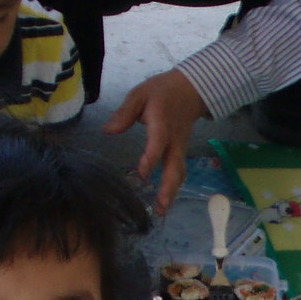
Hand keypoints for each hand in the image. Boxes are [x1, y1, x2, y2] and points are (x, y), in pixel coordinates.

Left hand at [104, 68, 208, 214]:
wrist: (192, 89)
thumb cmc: (162, 91)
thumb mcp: (140, 94)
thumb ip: (125, 113)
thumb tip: (108, 131)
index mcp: (162, 125)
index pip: (157, 145)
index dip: (150, 160)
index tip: (141, 175)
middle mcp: (174, 141)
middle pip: (174, 168)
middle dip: (168, 188)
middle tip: (160, 207)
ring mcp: (180, 148)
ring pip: (179, 173)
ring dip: (172, 192)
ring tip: (163, 211)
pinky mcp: (181, 151)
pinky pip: (180, 171)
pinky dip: (174, 186)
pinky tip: (167, 198)